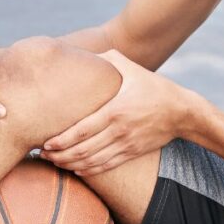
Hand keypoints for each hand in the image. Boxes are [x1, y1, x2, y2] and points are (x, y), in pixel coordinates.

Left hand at [39, 49, 200, 175]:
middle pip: (82, 150)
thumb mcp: (132, 68)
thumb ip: (107, 59)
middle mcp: (118, 131)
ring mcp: (125, 145)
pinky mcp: (131, 153)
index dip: (61, 140)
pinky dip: (88, 170)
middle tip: (42, 155)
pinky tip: (75, 169)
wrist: (182, 112)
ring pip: (92, 161)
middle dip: (59, 155)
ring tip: (54, 163)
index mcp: (115, 111)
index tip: (45, 143)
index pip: (81, 130)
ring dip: (70, 164)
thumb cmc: (154, 87)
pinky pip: (105, 166)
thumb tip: (84, 53)